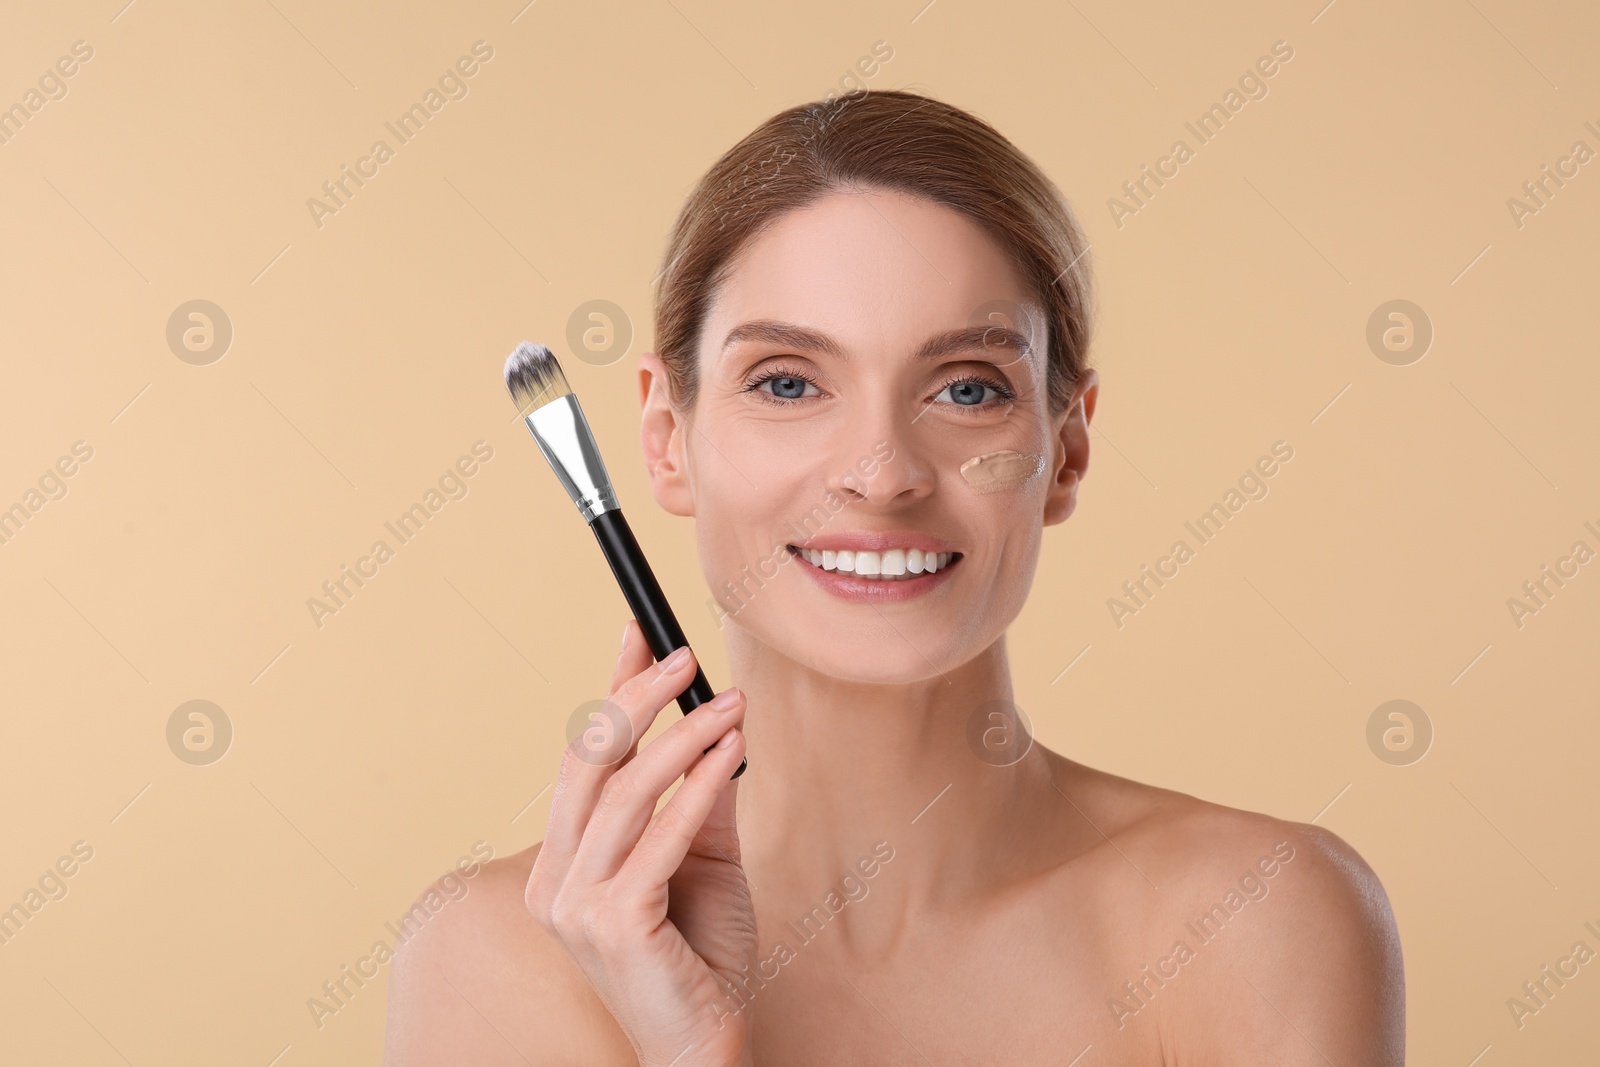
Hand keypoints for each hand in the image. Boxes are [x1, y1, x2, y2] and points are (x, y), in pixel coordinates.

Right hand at [526, 620, 755, 1066]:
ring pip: (625, 792)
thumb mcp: (704, 862)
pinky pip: (661, 834)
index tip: (640, 635)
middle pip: (587, 764)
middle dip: (637, 700)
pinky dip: (700, 786)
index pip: (581, 760)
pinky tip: (733, 755)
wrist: (707, 1044)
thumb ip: (699, 800)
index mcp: (560, 865)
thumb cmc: (701, 956)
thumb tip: (714, 726)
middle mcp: (554, 882)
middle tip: (686, 658)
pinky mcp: (614, 923)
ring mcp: (575, 906)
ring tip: (732, 706)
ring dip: (684, 738)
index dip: (610, 693)